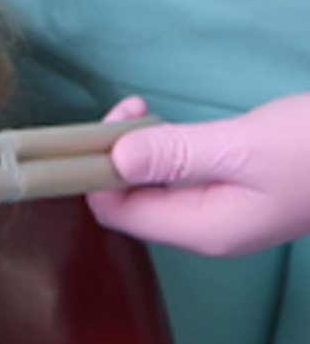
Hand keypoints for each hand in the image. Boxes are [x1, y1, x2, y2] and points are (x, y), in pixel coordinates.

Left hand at [88, 94, 309, 255]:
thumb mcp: (244, 145)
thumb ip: (177, 154)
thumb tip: (115, 159)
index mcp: (203, 230)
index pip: (118, 215)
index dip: (99, 175)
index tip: (111, 126)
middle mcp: (208, 233)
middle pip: (133, 205)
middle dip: (118, 161)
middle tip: (132, 110)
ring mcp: (225, 217)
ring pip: (156, 192)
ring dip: (142, 154)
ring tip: (146, 112)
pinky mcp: (240, 197)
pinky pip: (183, 183)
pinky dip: (168, 156)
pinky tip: (173, 128)